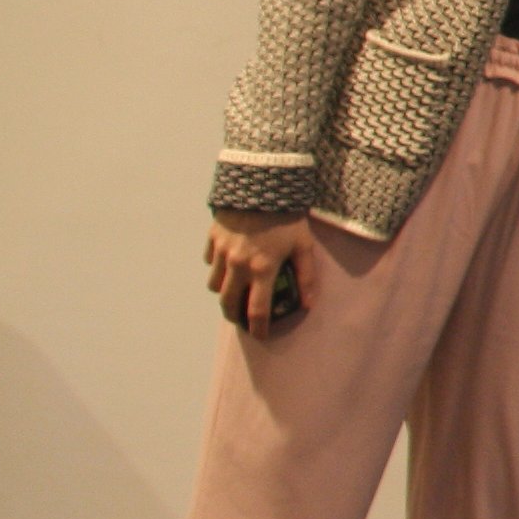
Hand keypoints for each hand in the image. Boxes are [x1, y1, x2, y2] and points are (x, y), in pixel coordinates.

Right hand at [205, 209, 316, 337]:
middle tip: (241, 319)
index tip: (261, 335)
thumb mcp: (304, 246)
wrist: (264, 184)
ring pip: (215, 284)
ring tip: (235, 291)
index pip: (258, 310)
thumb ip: (306, 277)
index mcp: (262, 269)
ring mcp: (222, 251)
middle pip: (228, 303)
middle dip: (233, 316)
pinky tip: (229, 263)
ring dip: (224, 292)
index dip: (259, 327)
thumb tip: (308, 304)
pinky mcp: (213, 238)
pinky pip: (210, 261)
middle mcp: (238, 264)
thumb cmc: (289, 216)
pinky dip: (218, 267)